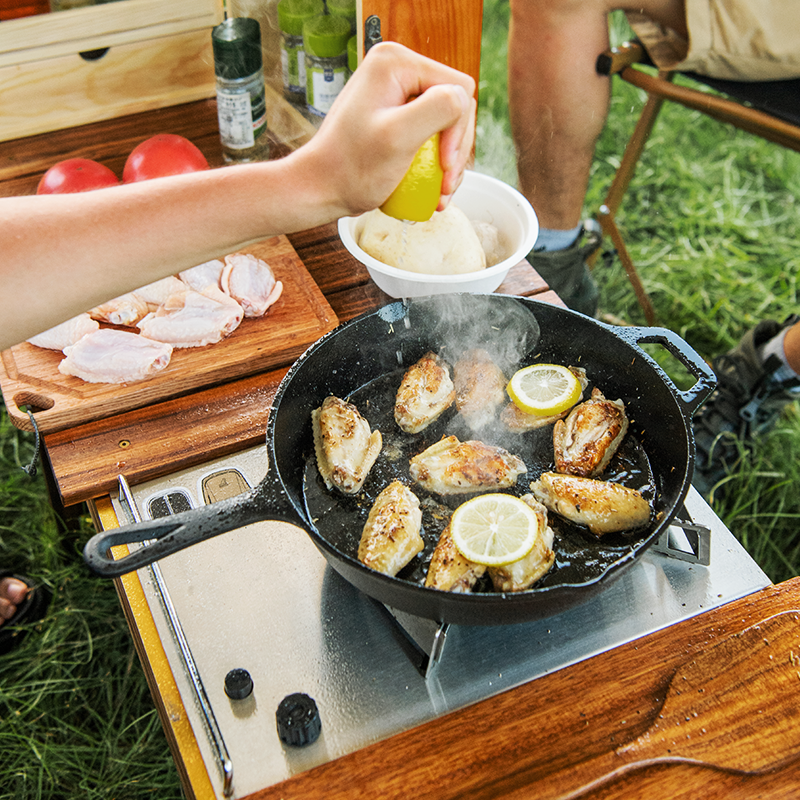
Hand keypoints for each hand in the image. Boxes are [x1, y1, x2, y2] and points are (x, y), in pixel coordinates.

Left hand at [300, 42, 476, 217]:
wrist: (320, 188)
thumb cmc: (352, 168)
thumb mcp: (398, 137)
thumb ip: (438, 108)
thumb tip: (463, 99)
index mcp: (396, 62)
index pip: (458, 88)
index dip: (459, 130)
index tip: (444, 166)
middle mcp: (397, 69)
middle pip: (456, 106)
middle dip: (456, 150)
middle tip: (445, 185)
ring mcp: (396, 94)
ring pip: (447, 124)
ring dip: (450, 162)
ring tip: (441, 192)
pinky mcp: (395, 116)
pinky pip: (430, 135)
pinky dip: (436, 163)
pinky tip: (433, 189)